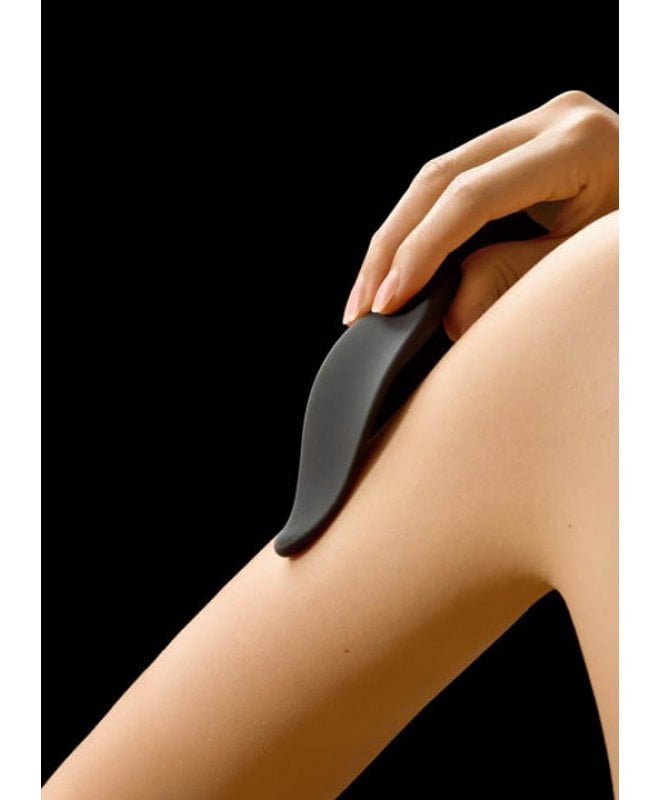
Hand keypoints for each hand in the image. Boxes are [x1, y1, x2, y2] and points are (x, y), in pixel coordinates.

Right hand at [342, 90, 617, 339]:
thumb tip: (449, 314)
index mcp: (576, 143)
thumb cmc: (644, 240)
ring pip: (436, 177)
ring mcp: (534, 127)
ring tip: (370, 290)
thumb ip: (518, 280)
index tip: (388, 300)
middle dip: (392, 245)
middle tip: (362, 302)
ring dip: (397, 237)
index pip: (471, 195)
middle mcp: (550, 121)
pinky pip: (455, 182)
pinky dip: (424, 226)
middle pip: (438, 177)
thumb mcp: (588, 265)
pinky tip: (401, 262)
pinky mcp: (522, 145)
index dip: (421, 250)